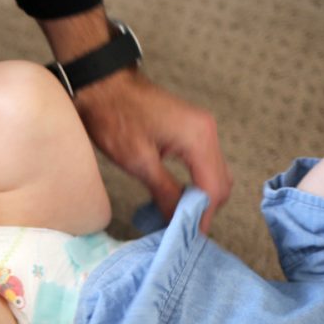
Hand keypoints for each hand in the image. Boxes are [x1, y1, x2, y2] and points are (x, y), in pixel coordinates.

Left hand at [75, 69, 231, 232]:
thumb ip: (165, 192)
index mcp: (199, 137)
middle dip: (204, 210)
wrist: (103, 85)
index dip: (202, 217)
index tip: (187, 238)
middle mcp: (207, 132)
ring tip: (175, 218)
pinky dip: (194, 185)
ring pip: (214, 175)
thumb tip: (178, 220)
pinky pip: (203, 165)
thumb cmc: (115, 116)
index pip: (213, 189)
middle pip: (220, 184)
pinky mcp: (191, 131)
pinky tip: (175, 198)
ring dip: (199, 199)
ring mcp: (202, 130)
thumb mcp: (138, 161)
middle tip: (179, 231)